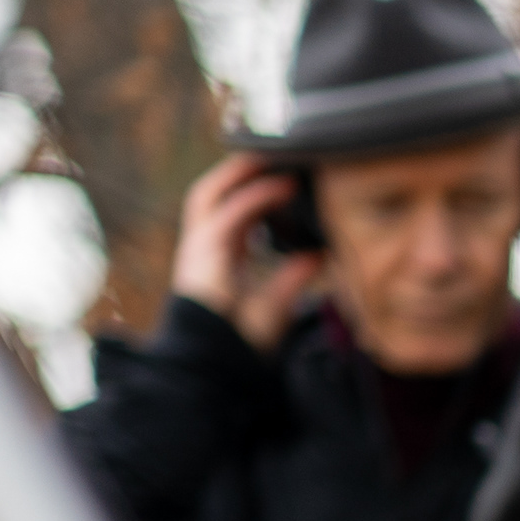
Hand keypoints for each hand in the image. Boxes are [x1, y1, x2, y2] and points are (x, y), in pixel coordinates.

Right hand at [171, 154, 323, 352]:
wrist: (217, 367)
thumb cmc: (241, 343)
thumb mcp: (277, 305)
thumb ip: (294, 277)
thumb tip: (321, 254)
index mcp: (218, 258)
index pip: (231, 211)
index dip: (255, 190)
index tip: (287, 177)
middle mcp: (203, 248)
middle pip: (215, 193)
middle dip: (241, 170)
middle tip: (279, 153)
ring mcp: (198, 249)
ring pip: (211, 193)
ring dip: (241, 172)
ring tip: (275, 154)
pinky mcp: (201, 255)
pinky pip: (229, 214)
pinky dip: (255, 196)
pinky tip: (282, 186)